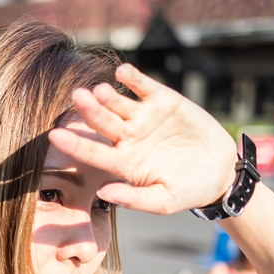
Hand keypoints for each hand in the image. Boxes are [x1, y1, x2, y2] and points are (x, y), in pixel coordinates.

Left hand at [48, 64, 237, 215]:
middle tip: (77, 98)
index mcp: (122, 163)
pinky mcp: (163, 101)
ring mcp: (143, 119)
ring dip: (108, 96)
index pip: (93, 153)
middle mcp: (127, 138)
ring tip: (98, 90)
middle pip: (102, 123)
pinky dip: (135, 78)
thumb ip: (134, 199)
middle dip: (89, 111)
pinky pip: (145, 87)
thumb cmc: (187, 191)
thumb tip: (104, 193)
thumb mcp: (163, 201)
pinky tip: (123, 71)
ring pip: (120, 104)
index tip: (55, 136)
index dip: (75, 145)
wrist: (219, 172)